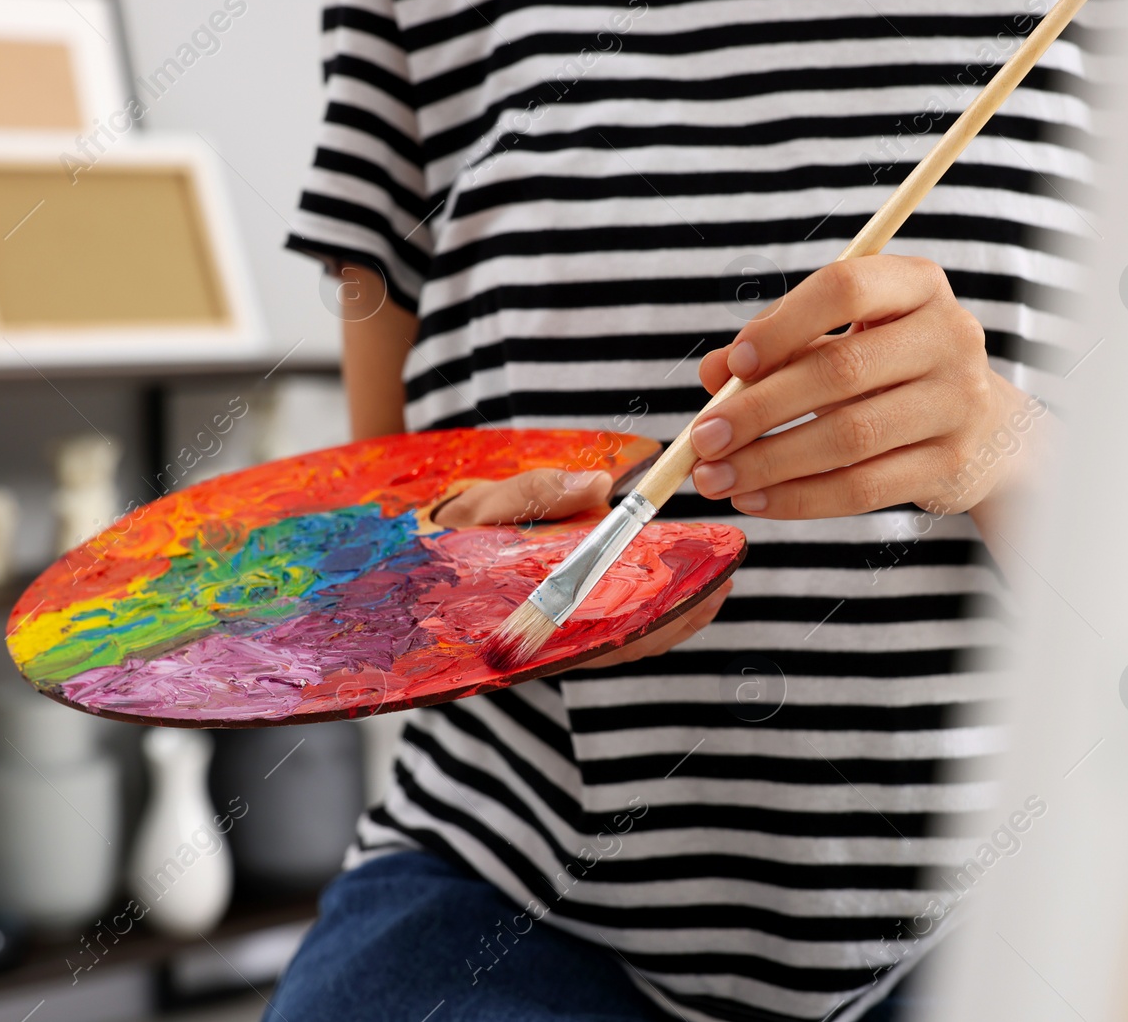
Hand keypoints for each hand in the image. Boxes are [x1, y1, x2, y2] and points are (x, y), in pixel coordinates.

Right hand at [435, 467, 732, 665]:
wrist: (403, 556)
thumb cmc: (439, 531)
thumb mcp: (479, 505)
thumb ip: (534, 496)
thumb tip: (600, 487)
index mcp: (531, 616)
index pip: (609, 630)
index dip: (662, 617)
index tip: (705, 591)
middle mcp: (547, 637)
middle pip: (627, 640)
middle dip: (679, 617)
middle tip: (725, 586)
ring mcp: (553, 634)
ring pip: (622, 638)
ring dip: (670, 616)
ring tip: (714, 585)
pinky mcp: (555, 623)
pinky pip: (609, 628)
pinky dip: (646, 610)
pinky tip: (674, 586)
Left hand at [691, 256, 1045, 522]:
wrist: (982, 428)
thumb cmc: (889, 371)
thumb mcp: (839, 341)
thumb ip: (777, 349)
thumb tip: (712, 374)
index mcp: (915, 285)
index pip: (845, 288)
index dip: (783, 324)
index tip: (735, 362)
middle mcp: (948, 335)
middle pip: (841, 370)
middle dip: (758, 409)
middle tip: (703, 438)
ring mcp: (957, 401)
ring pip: (849, 436)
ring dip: (769, 462)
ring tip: (716, 478)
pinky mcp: (950, 462)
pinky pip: (863, 487)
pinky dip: (800, 497)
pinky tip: (757, 500)